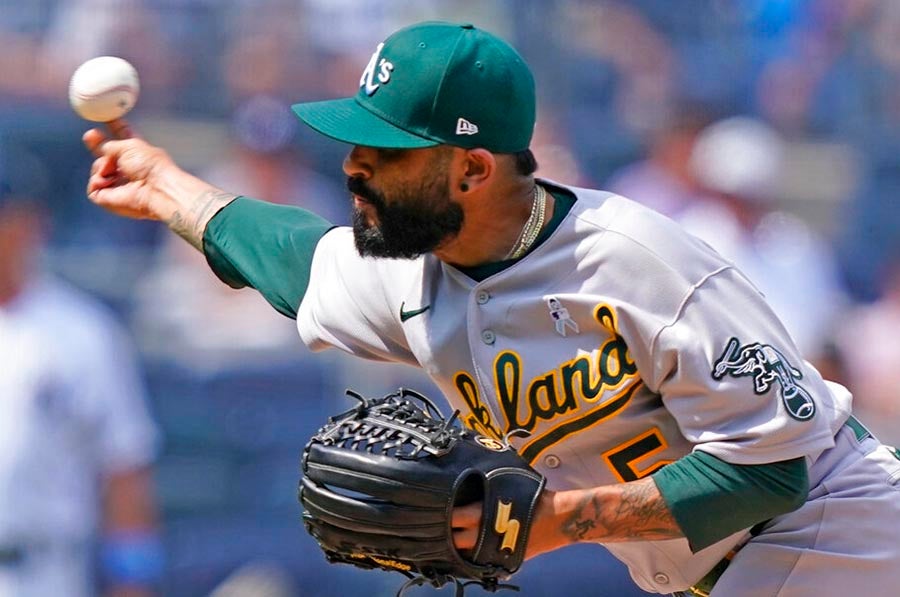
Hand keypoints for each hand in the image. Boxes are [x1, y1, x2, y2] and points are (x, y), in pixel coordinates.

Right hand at [83, 121, 178, 220]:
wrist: (156, 188)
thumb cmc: (149, 165)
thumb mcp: (129, 145)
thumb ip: (111, 143)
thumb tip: (101, 147)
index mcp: (137, 152)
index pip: (123, 137)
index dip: (114, 127)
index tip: (107, 117)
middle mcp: (127, 168)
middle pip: (107, 155)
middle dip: (97, 145)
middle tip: (90, 135)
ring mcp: (118, 184)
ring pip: (98, 169)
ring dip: (102, 166)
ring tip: (114, 171)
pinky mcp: (108, 199)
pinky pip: (94, 186)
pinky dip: (98, 181)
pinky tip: (110, 182)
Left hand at [452, 490, 569, 559]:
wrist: (559, 519)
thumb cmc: (535, 497)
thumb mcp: (508, 485)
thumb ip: (488, 488)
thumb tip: (469, 483)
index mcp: (484, 513)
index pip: (453, 517)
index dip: (443, 514)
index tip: (437, 509)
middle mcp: (485, 534)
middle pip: (454, 539)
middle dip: (447, 533)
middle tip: (442, 526)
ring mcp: (494, 550)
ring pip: (465, 553)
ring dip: (458, 546)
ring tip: (454, 538)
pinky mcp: (504, 561)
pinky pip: (481, 562)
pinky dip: (473, 556)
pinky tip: (471, 549)